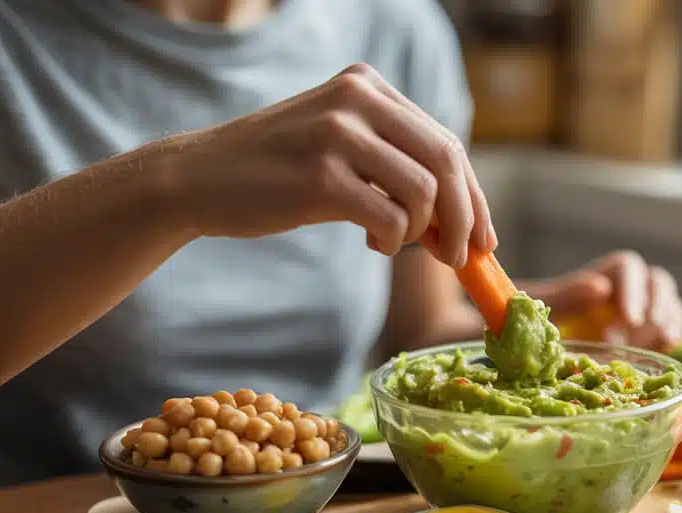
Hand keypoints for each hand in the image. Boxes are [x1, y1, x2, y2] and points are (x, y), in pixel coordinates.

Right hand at [164, 63, 494, 267]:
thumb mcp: (339, 144)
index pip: (446, 142)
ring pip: (424, 193)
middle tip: (461, 258)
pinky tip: (372, 244)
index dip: (474, 196)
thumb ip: (394, 162)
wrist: (198, 178)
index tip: (484, 238)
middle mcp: (357, 99)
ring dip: (422, 234)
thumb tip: (462, 220)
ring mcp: (338, 135)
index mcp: (368, 85)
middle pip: (446, 163)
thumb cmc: (277, 172)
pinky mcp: (320, 176)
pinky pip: (390, 218)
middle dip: (465, 220)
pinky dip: (392, 241)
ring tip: (394, 243)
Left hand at [527, 251, 681, 351]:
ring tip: (661, 338)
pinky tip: (668, 346)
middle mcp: (625, 290)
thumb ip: (567, 296)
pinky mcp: (648, 336)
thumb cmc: (536, 322)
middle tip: (648, 327)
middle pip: (657, 281)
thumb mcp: (545, 309)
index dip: (632, 289)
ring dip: (669, 319)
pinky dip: (673, 335)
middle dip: (657, 302)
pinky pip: (670, 328)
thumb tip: (599, 287)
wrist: (540, 348)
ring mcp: (641, 312)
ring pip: (670, 303)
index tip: (629, 318)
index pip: (627, 267)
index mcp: (600, 276)